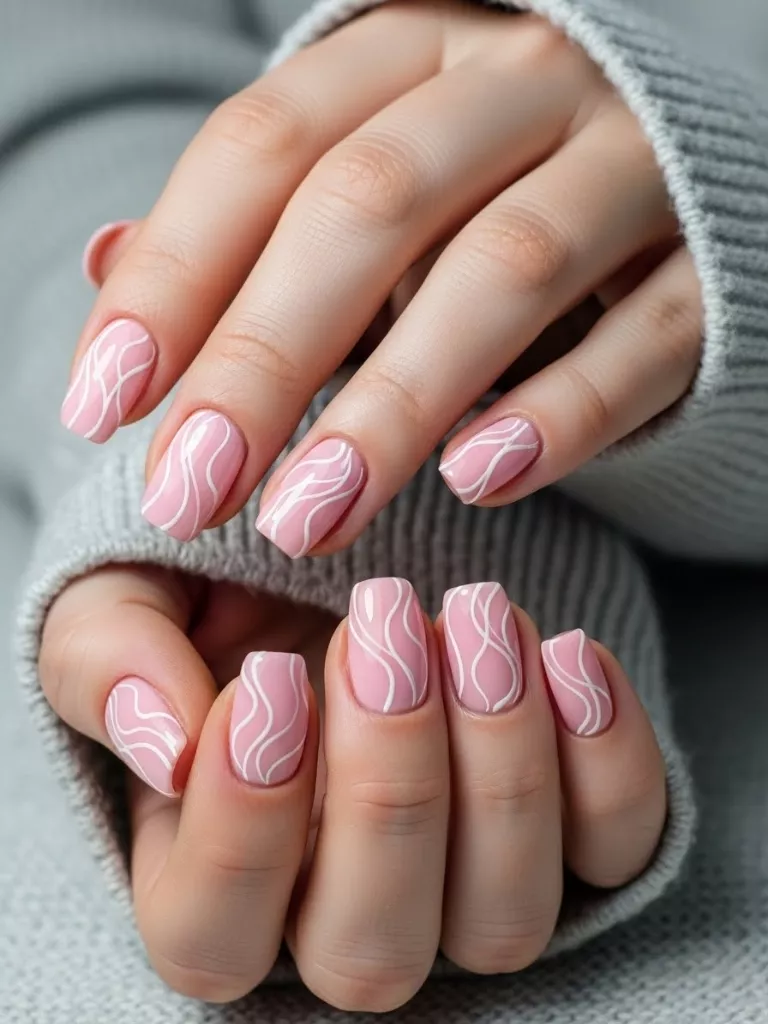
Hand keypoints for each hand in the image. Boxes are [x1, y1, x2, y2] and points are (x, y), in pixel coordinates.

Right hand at [39, 568, 665, 1010]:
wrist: (324, 568)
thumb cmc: (218, 601)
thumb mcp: (129, 602)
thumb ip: (111, 663)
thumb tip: (167, 744)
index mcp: (214, 886)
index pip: (213, 931)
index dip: (243, 821)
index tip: (269, 678)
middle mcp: (345, 917)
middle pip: (370, 948)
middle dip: (388, 785)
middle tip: (384, 626)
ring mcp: (464, 889)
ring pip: (500, 919)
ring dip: (499, 768)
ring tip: (477, 619)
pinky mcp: (567, 837)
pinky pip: (611, 846)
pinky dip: (606, 759)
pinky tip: (566, 652)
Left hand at [64, 1, 700, 555]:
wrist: (675, 194)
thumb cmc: (483, 204)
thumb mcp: (359, 201)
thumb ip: (243, 234)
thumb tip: (102, 265)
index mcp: (407, 56)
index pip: (263, 147)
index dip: (174, 277)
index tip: (106, 405)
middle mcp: (517, 86)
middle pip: (368, 204)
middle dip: (263, 357)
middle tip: (191, 491)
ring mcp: (629, 167)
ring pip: (504, 269)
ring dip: (393, 405)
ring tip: (307, 520)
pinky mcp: (708, 267)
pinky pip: (641, 337)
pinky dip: (558, 412)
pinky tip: (476, 480)